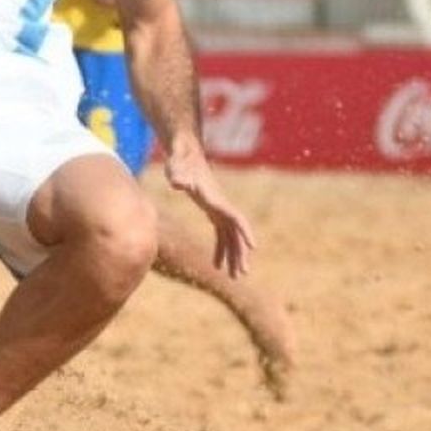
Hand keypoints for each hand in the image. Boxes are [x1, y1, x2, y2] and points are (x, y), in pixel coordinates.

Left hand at [165, 147, 256, 277]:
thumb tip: (176, 183)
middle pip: (236, 233)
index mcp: (216, 200)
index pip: (236, 218)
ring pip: (231, 237)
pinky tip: (218, 265)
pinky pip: (221, 235)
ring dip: (233, 256)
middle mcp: (222, 206)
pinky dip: (221, 250)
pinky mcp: (212, 211)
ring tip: (234, 277)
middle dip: (240, 254)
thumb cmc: (180, 161)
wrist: (184, 153)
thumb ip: (178, 176)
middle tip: (241, 275)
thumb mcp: (176, 168)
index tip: (253, 247)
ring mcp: (219, 209)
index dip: (245, 232)